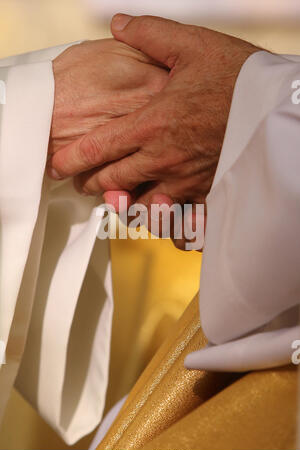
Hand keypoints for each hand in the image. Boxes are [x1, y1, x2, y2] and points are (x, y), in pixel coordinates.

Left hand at [49, 16, 258, 205]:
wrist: (279, 106)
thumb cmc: (237, 77)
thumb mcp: (192, 45)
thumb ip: (150, 34)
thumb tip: (118, 24)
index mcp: (152, 123)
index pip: (99, 148)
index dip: (72, 159)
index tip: (57, 167)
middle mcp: (163, 158)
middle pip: (113, 182)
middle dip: (92, 185)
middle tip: (83, 183)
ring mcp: (185, 181)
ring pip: (140, 207)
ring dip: (124, 205)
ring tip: (119, 198)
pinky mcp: (206, 194)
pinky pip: (177, 220)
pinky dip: (163, 222)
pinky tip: (159, 215)